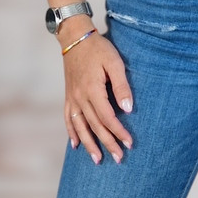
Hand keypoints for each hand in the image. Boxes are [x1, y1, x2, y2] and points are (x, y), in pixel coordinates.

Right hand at [62, 28, 132, 164]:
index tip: (129, 143)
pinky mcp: (68, 95)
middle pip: (95, 126)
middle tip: (118, 158)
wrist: (75, 38)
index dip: (119, 132)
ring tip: (97, 160)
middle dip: (107, 143)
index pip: (107, 118)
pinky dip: (71, 132)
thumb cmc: (98, 48)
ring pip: (80, 127)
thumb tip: (128, 109)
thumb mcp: (114, 62)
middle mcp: (80, 97)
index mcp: (92, 90)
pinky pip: (68, 118)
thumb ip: (121, 86)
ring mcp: (72, 98)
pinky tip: (75, 144)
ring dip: (89, 144)